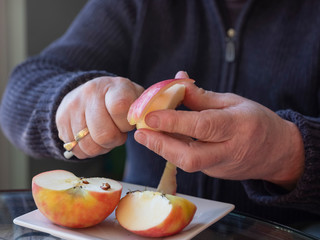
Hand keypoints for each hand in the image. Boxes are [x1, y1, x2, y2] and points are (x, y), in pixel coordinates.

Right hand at [56, 76, 143, 158]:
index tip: (128, 124)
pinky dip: (87, 150)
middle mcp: (90, 93)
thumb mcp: (136, 98)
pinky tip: (92, 138)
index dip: (125, 124)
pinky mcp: (61, 119)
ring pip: (89, 146)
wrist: (91, 92)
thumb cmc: (121, 99)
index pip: (120, 108)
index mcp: (113, 86)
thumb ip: (143, 110)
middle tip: (117, 133)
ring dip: (101, 147)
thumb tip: (145, 125)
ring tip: (105, 135)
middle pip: (103, 134)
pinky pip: (76, 149)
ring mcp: (73, 106)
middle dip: (114, 140)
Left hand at [134, 72, 304, 189]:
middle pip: (191, 157)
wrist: (276, 152)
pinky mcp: (214, 173)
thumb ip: (202, 96)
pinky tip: (162, 138)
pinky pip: (189, 162)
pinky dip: (173, 150)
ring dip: (163, 148)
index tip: (150, 116)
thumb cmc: (256, 121)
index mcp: (238, 125)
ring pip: (187, 162)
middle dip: (161, 145)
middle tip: (140, 133)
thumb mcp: (234, 102)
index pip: (203, 126)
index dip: (175, 121)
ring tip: (145, 134)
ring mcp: (221, 166)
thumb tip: (176, 80)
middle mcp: (229, 150)